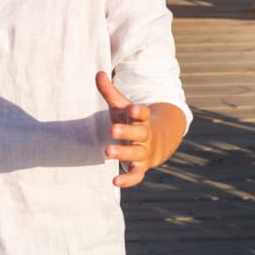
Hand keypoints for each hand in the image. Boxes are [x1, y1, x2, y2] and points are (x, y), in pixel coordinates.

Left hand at [96, 71, 154, 187]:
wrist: (156, 142)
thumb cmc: (132, 121)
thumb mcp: (122, 106)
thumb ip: (110, 92)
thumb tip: (98, 73)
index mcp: (142, 119)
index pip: (143, 114)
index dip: (138, 111)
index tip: (132, 108)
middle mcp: (145, 136)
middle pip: (139, 134)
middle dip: (127, 132)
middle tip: (112, 129)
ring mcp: (143, 152)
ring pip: (136, 154)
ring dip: (123, 153)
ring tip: (107, 151)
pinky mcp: (140, 167)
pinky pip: (136, 175)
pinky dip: (128, 180)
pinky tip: (115, 182)